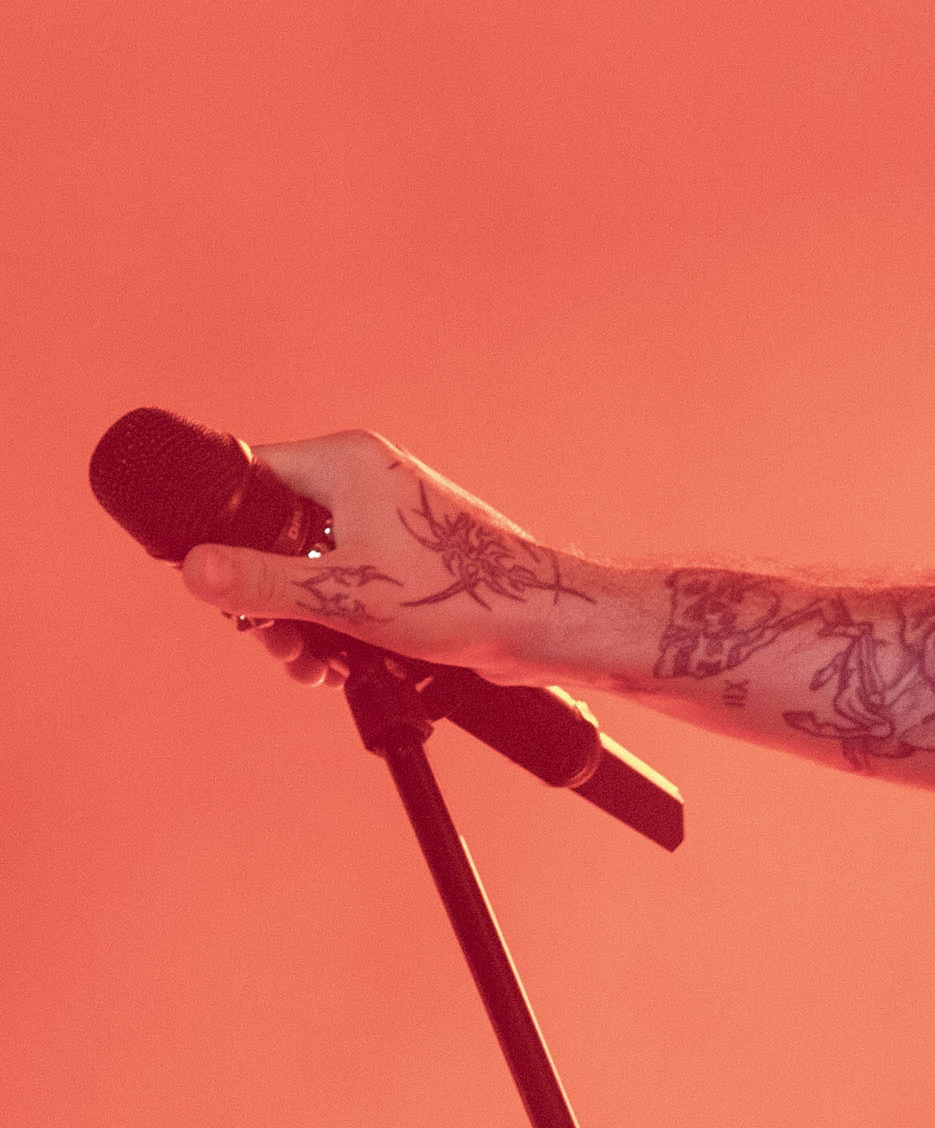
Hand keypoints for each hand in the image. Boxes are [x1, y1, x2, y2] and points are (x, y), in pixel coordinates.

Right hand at [171, 429, 623, 687]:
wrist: (549, 625)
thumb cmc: (464, 595)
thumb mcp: (346, 595)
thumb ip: (263, 583)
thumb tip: (193, 570)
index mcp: (343, 461)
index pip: (250, 482)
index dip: (223, 537)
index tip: (223, 590)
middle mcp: (363, 480)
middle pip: (275, 534)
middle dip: (268, 599)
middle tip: (277, 646)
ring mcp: (387, 519)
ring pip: (312, 567)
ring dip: (302, 622)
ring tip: (310, 666)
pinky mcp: (407, 559)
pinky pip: (349, 583)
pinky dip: (338, 624)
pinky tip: (339, 665)